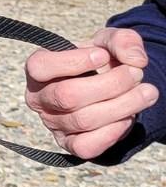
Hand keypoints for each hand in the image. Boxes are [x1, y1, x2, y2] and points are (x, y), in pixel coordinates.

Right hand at [24, 26, 157, 159]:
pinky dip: (113, 131)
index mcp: (39, 70)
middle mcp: (39, 99)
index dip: (73, 61)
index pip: (40, 67)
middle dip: (111, 83)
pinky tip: (128, 116)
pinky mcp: (70, 144)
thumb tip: (135, 60)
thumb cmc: (99, 61)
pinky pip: (87, 145)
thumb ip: (122, 40)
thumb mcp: (108, 42)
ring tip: (147, 92)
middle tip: (137, 73)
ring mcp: (53, 124)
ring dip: (123, 105)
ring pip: (84, 120)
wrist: (107, 88)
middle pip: (68, 96)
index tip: (103, 55)